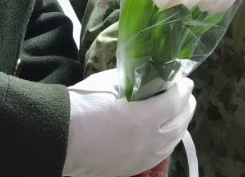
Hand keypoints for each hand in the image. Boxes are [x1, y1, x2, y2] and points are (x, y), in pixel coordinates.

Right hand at [62, 69, 194, 176]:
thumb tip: (142, 76)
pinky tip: (166, 133)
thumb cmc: (80, 107)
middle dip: (186, 105)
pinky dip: (169, 140)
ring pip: (173, 141)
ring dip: (180, 124)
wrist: (58, 139)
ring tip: (180, 112)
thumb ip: (130, 80)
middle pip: (179, 122)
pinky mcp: (134, 168)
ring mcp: (142, 158)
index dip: (183, 89)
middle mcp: (149, 141)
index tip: (184, 80)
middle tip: (185, 93)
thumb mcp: (107, 84)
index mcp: (144, 118)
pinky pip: (160, 154)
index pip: (175, 101)